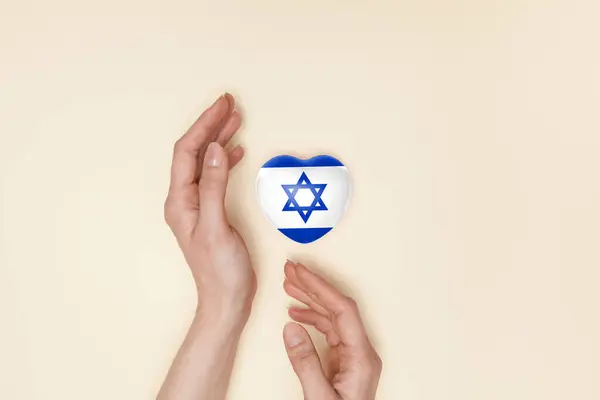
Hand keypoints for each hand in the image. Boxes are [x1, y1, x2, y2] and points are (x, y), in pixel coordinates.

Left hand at [164, 93, 255, 326]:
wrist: (226, 299)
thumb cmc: (220, 270)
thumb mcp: (217, 226)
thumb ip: (214, 187)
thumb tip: (217, 150)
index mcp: (180, 201)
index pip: (187, 152)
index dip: (203, 126)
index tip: (221, 106)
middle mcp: (185, 199)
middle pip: (195, 152)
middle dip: (211, 126)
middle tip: (229, 104)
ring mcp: (198, 204)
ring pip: (206, 161)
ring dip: (220, 139)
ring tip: (236, 120)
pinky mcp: (211, 210)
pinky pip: (216, 175)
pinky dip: (227, 159)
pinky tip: (237, 151)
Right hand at [283, 261, 381, 399]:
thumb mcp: (318, 397)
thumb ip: (304, 361)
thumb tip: (291, 327)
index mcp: (362, 357)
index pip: (342, 310)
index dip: (320, 287)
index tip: (301, 272)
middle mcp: (361, 351)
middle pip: (337, 308)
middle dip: (313, 286)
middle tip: (290, 270)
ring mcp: (353, 355)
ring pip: (331, 316)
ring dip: (309, 300)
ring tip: (288, 286)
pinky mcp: (344, 361)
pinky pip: (328, 330)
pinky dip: (310, 318)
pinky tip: (295, 314)